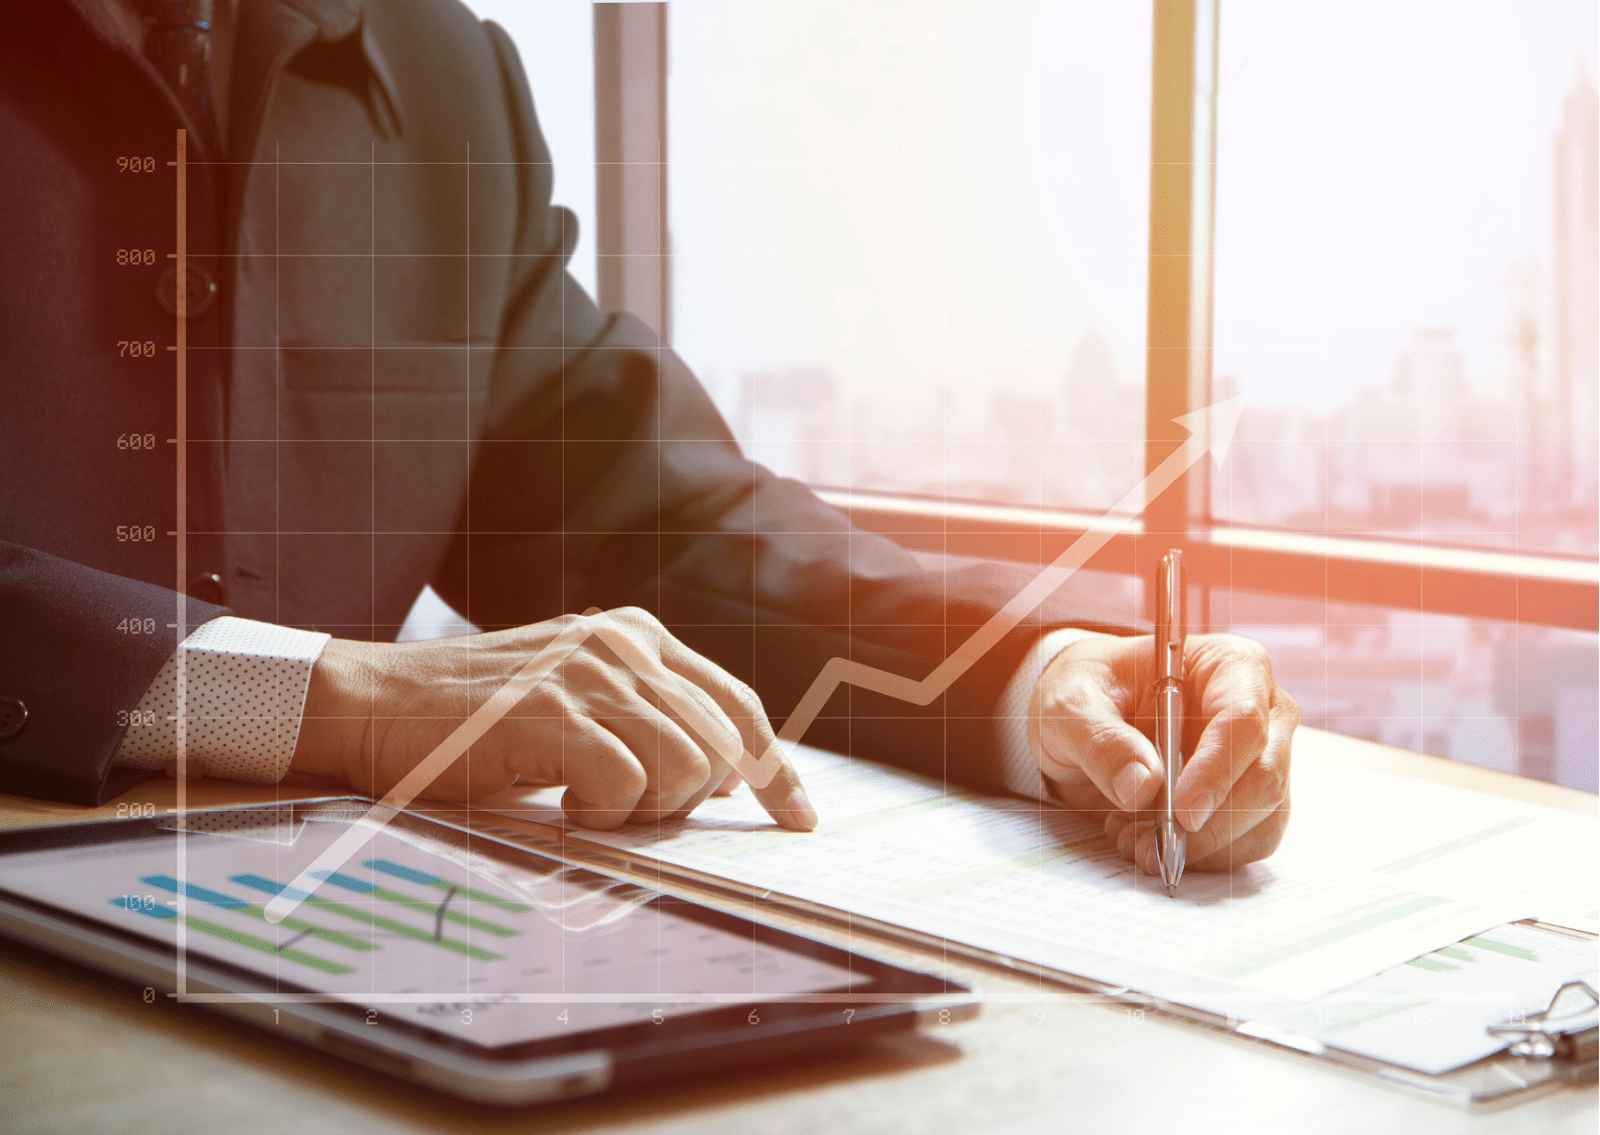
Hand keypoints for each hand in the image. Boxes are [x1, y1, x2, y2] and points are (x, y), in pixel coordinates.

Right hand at [290, 607, 816, 831]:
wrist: (372, 703)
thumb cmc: (474, 718)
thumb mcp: (574, 697)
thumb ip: (644, 719)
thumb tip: (719, 778)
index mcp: (638, 635)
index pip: (739, 705)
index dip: (776, 769)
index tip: (799, 817)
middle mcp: (624, 644)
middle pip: (723, 744)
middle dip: (690, 800)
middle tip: (624, 810)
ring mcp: (589, 673)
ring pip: (686, 769)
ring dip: (643, 806)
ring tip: (584, 799)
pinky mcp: (553, 711)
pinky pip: (628, 785)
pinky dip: (602, 811)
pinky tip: (560, 801)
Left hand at [1029, 633, 1295, 873]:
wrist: (1089, 715)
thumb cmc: (1091, 692)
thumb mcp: (1071, 705)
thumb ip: (1102, 739)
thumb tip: (1143, 786)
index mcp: (1229, 665)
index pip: (1243, 720)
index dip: (1217, 770)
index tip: (1182, 813)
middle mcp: (1263, 710)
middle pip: (1263, 777)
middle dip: (1206, 825)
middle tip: (1146, 845)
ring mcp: (1264, 758)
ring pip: (1261, 819)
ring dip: (1201, 847)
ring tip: (1134, 841)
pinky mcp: (1253, 801)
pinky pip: (1248, 843)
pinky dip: (1202, 856)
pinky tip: (1150, 841)